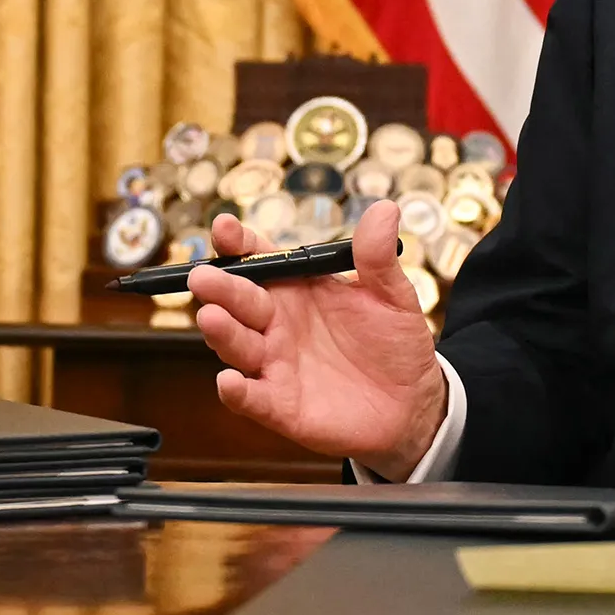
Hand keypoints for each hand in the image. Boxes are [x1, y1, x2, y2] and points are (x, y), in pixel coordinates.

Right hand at [189, 201, 447, 481]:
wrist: (411, 402)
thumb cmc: (394, 344)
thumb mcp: (392, 295)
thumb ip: (378, 257)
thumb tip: (385, 209)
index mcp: (300, 290)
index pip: (262, 260)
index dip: (241, 243)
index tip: (225, 227)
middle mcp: (278, 324)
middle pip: (241, 301)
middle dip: (221, 287)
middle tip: (204, 275)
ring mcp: (276, 364)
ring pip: (238, 345)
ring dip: (223, 332)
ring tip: (212, 317)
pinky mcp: (280, 405)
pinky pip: (253, 398)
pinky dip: (238, 392)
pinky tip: (229, 382)